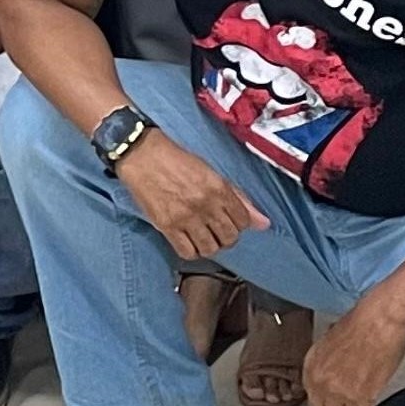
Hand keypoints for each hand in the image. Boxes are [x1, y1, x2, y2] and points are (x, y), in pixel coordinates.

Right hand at [114, 131, 269, 260]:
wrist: (141, 153)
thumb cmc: (175, 159)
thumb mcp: (210, 172)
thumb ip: (237, 197)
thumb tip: (263, 223)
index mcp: (218, 188)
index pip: (242, 221)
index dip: (238, 224)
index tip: (229, 220)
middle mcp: (204, 204)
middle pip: (229, 238)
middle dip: (225, 237)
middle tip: (215, 230)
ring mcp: (185, 217)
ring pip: (210, 248)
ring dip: (209, 245)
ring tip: (201, 235)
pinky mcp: (167, 225)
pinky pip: (187, 252)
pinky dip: (190, 250)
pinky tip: (187, 239)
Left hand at [302, 294, 404, 405]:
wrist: (379, 324)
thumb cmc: (359, 325)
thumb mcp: (329, 341)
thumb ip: (326, 361)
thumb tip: (331, 368)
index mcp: (312, 365)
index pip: (311, 396)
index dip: (322, 401)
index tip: (328, 402)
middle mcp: (322, 381)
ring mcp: (341, 392)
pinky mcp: (362, 398)